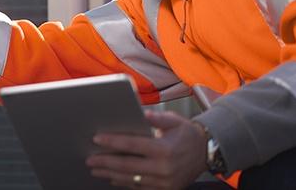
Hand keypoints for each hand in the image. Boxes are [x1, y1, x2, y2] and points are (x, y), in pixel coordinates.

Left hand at [86, 110, 207, 188]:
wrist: (206, 153)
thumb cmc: (187, 134)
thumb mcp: (174, 121)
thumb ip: (157, 118)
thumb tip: (141, 113)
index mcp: (164, 149)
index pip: (132, 145)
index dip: (112, 142)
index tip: (96, 139)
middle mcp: (163, 168)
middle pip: (127, 165)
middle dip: (105, 162)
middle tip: (89, 159)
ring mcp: (164, 182)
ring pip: (131, 179)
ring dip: (111, 174)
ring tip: (96, 169)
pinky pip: (140, 187)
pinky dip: (125, 182)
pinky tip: (113, 178)